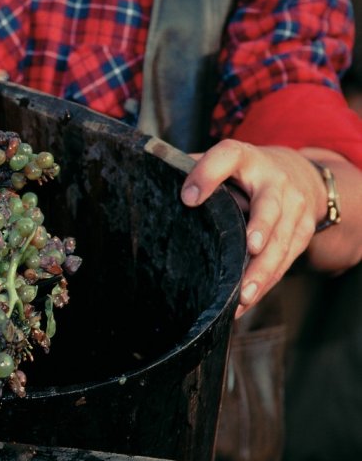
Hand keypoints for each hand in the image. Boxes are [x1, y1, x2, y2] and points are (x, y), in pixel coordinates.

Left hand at [181, 139, 327, 317]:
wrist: (301, 174)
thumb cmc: (246, 172)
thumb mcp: (223, 162)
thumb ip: (195, 171)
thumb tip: (157, 185)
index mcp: (245, 158)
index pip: (227, 158)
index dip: (208, 174)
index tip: (189, 198)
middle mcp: (275, 182)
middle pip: (269, 207)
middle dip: (261, 228)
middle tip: (249, 249)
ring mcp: (294, 208)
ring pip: (280, 242)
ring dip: (262, 271)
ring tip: (244, 295)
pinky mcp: (302, 233)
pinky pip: (285, 261)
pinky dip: (266, 283)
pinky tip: (246, 302)